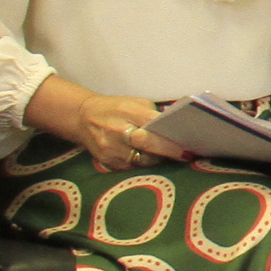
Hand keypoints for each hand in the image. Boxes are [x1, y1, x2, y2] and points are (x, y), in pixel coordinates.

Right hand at [73, 92, 192, 172]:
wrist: (83, 118)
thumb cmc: (116, 108)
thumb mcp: (135, 103)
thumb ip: (154, 114)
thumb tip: (178, 128)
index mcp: (126, 111)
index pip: (152, 124)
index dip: (170, 135)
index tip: (188, 144)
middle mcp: (117, 130)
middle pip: (147, 144)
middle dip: (168, 151)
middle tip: (186, 155)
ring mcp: (111, 148)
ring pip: (141, 160)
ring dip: (159, 160)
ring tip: (171, 157)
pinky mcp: (107, 162)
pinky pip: (132, 167)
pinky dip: (145, 165)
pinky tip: (153, 160)